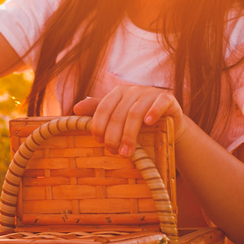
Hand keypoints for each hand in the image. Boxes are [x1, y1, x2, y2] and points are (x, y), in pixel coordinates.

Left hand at [72, 86, 188, 156]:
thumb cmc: (138, 122)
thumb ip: (97, 112)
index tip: (98, 141)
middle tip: (113, 152)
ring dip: (130, 134)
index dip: (99, 124)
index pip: (104, 107)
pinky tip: (149, 123)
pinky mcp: (167, 99)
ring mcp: (151, 93)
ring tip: (127, 153)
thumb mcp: (118, 117)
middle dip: (114, 135)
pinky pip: (160, 102)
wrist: (169, 123)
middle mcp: (134, 90)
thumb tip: (74, 109)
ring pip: (136, 113)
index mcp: (118, 92)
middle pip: (119, 113)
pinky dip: (153, 112)